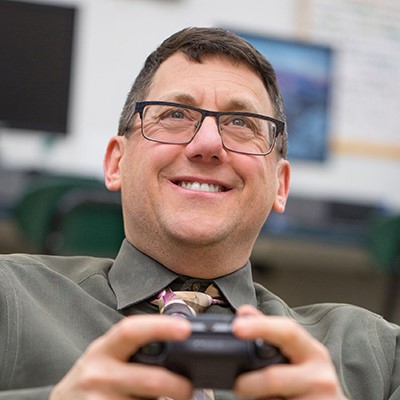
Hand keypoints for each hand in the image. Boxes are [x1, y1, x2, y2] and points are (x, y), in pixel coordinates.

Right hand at [50, 315, 191, 399]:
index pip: (131, 331)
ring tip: (164, 399)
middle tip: (188, 389)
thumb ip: (134, 348)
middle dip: (179, 387)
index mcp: (103, 350)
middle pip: (151, 381)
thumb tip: (175, 347)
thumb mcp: (106, 355)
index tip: (184, 328)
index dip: (160, 327)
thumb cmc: (91, 377)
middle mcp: (99, 375)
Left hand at [232, 305, 347, 398]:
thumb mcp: (297, 353)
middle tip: (238, 385)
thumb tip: (244, 313)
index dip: (260, 327)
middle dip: (248, 383)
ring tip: (256, 397)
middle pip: (274, 377)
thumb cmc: (311, 379)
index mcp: (314, 352)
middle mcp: (320, 377)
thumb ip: (269, 331)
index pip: (287, 332)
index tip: (236, 327)